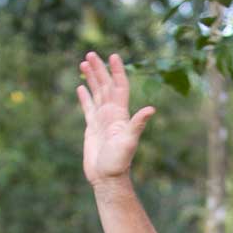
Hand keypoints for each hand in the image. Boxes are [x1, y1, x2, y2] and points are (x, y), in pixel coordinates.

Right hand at [76, 51, 154, 185]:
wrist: (107, 178)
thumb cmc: (119, 162)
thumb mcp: (129, 141)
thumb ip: (138, 124)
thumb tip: (151, 109)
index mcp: (120, 114)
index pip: (120, 86)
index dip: (117, 71)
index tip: (113, 56)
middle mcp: (112, 114)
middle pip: (106, 86)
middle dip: (100, 70)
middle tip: (91, 54)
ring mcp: (102, 120)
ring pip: (96, 94)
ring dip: (91, 79)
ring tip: (83, 63)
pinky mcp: (92, 128)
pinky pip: (88, 108)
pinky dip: (85, 97)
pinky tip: (80, 87)